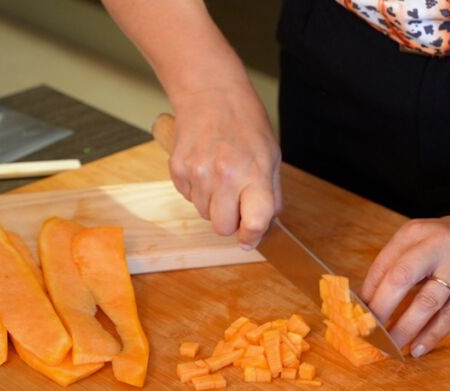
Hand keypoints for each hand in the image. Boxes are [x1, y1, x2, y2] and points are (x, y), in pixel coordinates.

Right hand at [161, 84, 281, 248]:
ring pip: (204, 214)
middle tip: (236, 200)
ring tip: (220, 175)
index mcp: (254, 173)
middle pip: (222, 228)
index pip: (255, 222)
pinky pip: (188, 198)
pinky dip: (198, 190)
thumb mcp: (271, 156)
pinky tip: (205, 167)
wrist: (210, 93)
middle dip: (230, 221)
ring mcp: (197, 173)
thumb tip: (267, 224)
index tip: (250, 239)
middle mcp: (224, 176)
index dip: (253, 236)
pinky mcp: (177, 169)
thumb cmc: (246, 123)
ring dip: (213, 204)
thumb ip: (271, 193)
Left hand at [360, 210, 449, 357]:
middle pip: (402, 278)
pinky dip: (433, 335)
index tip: (356, 317)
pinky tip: (418, 348)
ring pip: (428, 301)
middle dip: (382, 310)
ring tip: (391, 346)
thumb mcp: (418, 244)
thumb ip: (394, 267)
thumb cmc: (446, 245)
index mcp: (414, 232)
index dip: (367, 294)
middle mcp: (437, 244)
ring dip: (406, 328)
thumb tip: (365, 305)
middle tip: (369, 334)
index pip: (383, 265)